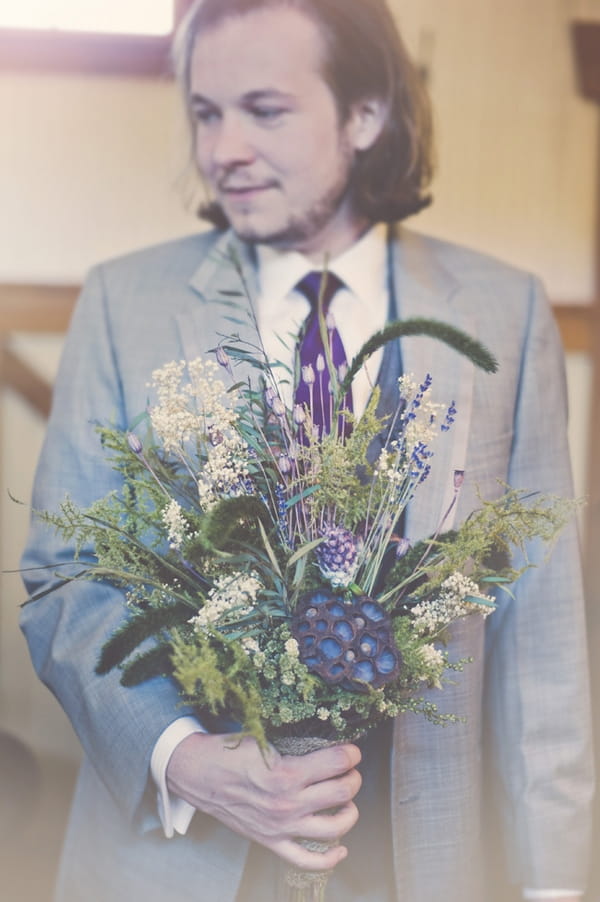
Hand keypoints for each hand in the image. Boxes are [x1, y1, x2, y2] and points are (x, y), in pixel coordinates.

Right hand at [166, 732, 361, 870]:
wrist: (197, 774)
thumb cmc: (229, 751)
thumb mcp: (264, 737)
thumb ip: (294, 742)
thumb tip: (325, 738)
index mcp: (286, 773)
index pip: (337, 762)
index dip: (351, 753)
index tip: (352, 750)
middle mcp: (288, 804)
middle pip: (343, 792)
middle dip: (353, 777)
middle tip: (349, 769)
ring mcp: (281, 827)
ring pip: (335, 827)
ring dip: (349, 812)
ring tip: (347, 800)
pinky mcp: (271, 842)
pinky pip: (307, 860)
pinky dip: (330, 858)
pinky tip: (341, 847)